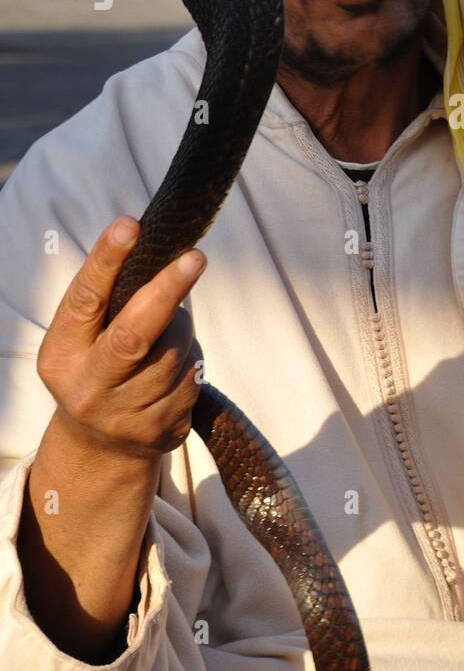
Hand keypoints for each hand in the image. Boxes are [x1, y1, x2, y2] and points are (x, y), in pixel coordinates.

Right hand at [36, 216, 206, 462]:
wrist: (100, 446)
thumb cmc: (97, 367)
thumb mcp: (84, 339)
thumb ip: (109, 303)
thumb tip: (158, 251)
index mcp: (61, 355)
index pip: (84, 300)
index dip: (107, 260)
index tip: (130, 225)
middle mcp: (87, 388)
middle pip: (134, 334)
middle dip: (167, 290)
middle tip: (195, 257)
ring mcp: (123, 415)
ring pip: (174, 353)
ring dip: (182, 332)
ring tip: (168, 334)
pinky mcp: (158, 431)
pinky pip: (191, 379)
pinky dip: (190, 364)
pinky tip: (175, 370)